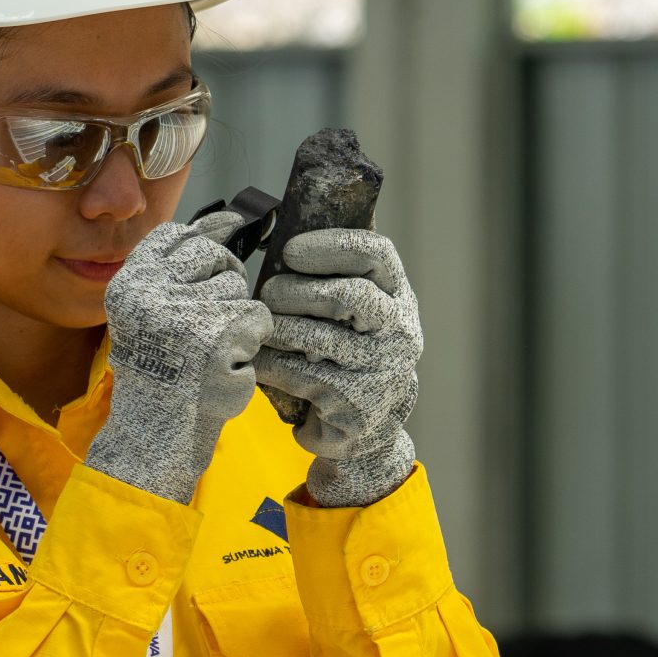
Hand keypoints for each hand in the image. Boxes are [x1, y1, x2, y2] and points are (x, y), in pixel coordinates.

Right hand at [86, 210, 271, 503]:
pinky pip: (257, 316)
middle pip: (213, 255)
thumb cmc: (161, 371)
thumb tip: (227, 220)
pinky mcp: (220, 335)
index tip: (209, 263)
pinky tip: (226, 363)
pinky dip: (250, 341)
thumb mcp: (153, 310)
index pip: (175, 235)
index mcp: (129, 284)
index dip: (201, 242)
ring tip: (208, 350)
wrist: (157, 433)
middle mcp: (152, 293)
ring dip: (235, 318)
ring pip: (237, 288)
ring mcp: (186, 313)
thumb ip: (181, 265)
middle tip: (206, 322)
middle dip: (222, 283)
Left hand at [254, 229, 421, 507]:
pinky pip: (300, 376)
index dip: (330, 246)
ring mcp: (381, 370)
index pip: (376, 254)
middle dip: (298, 291)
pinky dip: (270, 365)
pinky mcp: (356, 406)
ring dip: (279, 329)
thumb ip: (332, 276)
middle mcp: (399, 330)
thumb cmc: (348, 351)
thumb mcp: (355, 310)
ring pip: (320, 339)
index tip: (291, 251)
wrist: (370, 423)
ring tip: (262, 328)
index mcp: (397, 295)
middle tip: (268, 294)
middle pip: (351, 295)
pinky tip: (258, 362)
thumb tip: (276, 234)